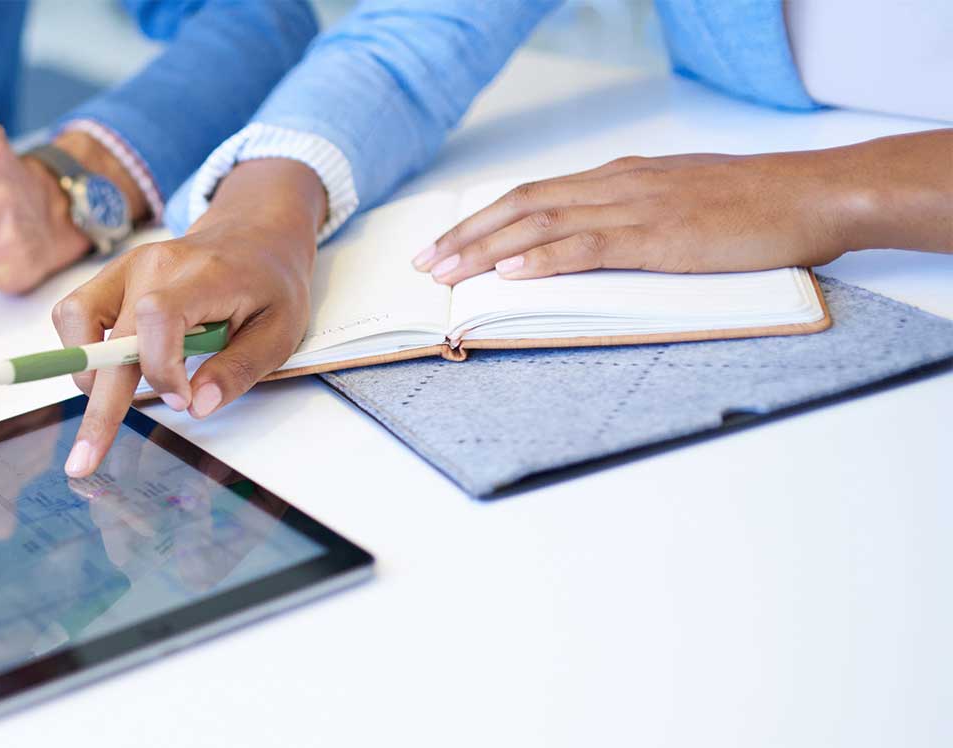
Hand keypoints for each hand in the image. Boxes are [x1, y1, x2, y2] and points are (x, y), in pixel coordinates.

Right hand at [52, 159, 326, 476]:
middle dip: (96, 404)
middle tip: (84, 460)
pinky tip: (111, 372)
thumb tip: (196, 407)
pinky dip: (81, 349)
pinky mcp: (111, 277)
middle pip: (106, 333)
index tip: (181, 401)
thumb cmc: (271, 285)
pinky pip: (74, 313)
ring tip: (109, 402)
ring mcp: (126, 267)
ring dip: (82, 369)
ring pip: (73, 317)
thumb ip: (239, 369)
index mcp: (202, 275)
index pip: (158, 317)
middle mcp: (153, 265)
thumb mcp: (281, 332)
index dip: (160, 368)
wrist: (255, 234)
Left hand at [417, 149, 865, 283]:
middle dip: (467, 236)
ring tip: (449, 275)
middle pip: (522, 206)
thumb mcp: (678, 201)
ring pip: (543, 223)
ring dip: (489, 250)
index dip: (482, 219)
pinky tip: (514, 272)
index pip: (532, 195)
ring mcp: (635, 208)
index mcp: (619, 178)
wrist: (810, 194)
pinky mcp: (659, 236)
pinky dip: (546, 257)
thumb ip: (631, 216)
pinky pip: (590, 245)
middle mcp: (616, 186)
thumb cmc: (753, 205)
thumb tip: (589, 242)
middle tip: (425, 266)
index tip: (444, 244)